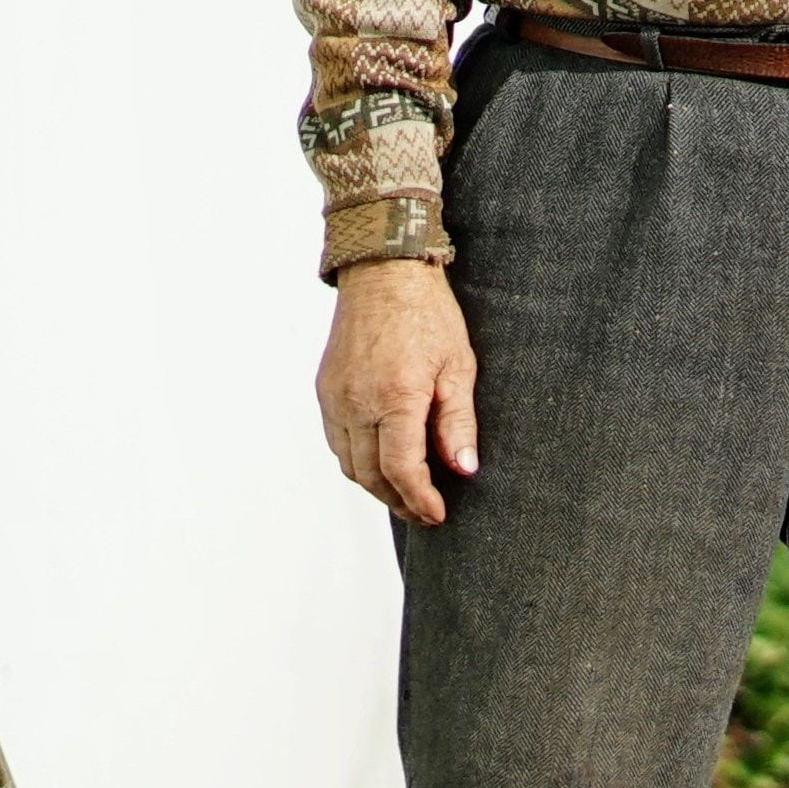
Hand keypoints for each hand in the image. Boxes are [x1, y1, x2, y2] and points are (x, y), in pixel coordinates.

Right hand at [318, 259, 480, 524]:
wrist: (384, 273)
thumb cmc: (428, 314)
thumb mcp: (458, 366)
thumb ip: (458, 422)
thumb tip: (463, 468)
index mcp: (395, 397)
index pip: (401, 470)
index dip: (420, 500)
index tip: (438, 514)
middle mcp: (357, 402)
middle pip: (371, 476)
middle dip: (399, 501)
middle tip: (425, 513)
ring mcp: (335, 397)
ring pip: (349, 464)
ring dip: (376, 487)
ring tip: (405, 495)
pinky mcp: (325, 390)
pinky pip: (336, 441)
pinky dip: (357, 462)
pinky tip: (379, 463)